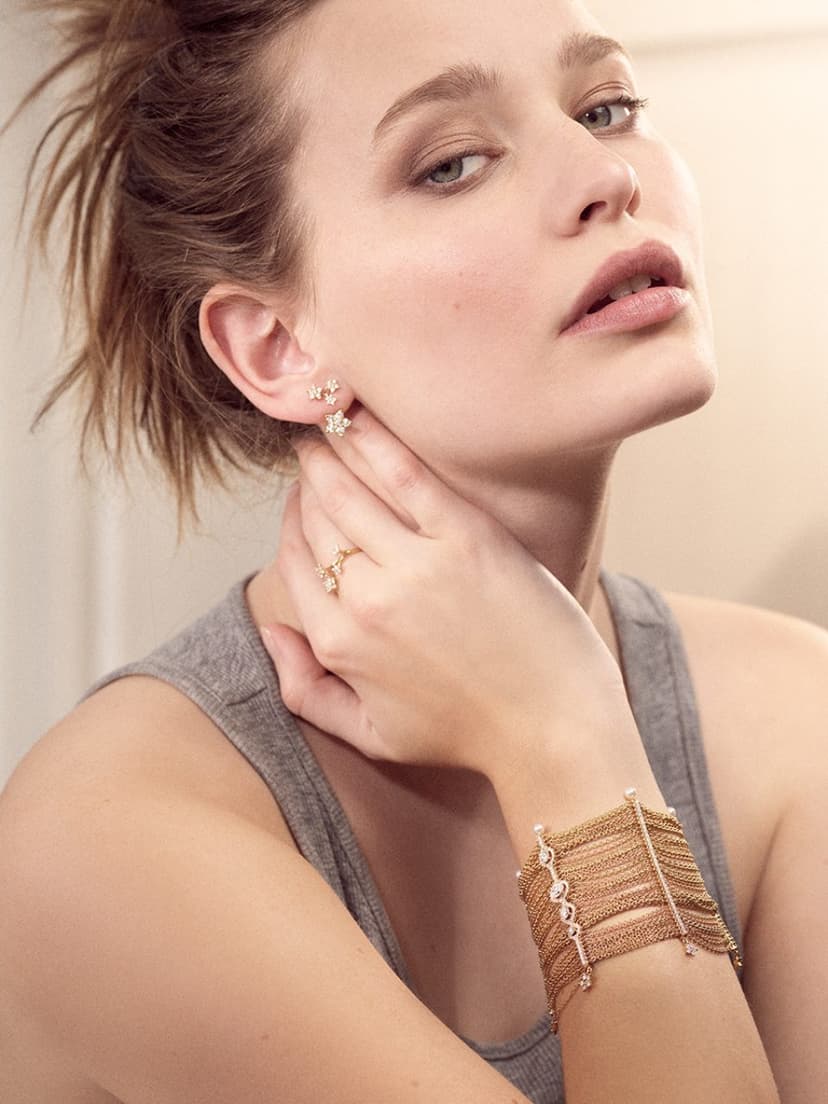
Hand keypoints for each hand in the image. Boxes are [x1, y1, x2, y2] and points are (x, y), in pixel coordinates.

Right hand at [263, 408, 640, 780]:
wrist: (553, 727)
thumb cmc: (467, 733)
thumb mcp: (371, 734)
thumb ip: (304, 690)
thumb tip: (271, 631)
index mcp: (340, 644)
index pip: (295, 560)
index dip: (292, 522)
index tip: (301, 498)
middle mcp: (367, 600)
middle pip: (317, 518)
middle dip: (307, 478)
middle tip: (312, 450)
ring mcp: (417, 565)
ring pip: (348, 488)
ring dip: (329, 448)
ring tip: (328, 422)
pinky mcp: (467, 538)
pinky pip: (404, 474)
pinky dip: (374, 440)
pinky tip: (360, 416)